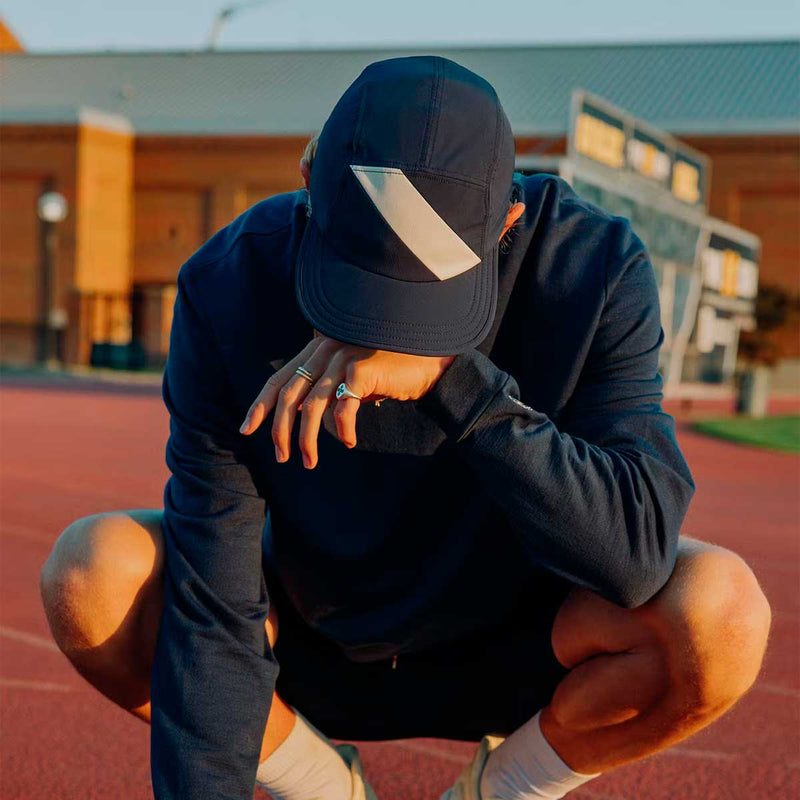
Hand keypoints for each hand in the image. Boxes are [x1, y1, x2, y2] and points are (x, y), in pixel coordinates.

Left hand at [239, 335, 454, 468]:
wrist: (428, 362)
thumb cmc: (389, 372)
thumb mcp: (350, 378)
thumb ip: (327, 389)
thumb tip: (302, 417)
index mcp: (316, 350)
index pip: (279, 379)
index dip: (260, 405)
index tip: (246, 430)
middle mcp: (325, 350)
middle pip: (288, 394)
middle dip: (279, 429)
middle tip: (281, 457)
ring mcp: (343, 358)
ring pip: (312, 406)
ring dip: (307, 439)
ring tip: (308, 461)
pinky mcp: (362, 370)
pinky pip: (344, 408)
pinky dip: (343, 430)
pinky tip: (348, 443)